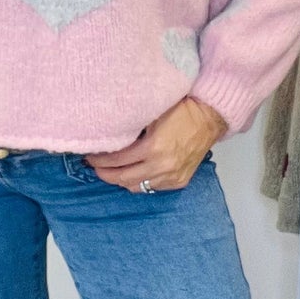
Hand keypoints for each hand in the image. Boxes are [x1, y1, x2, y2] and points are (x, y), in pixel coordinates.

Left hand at [84, 97, 228, 191]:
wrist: (209, 118)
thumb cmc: (181, 110)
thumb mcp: (152, 112)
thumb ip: (132, 126)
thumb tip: (108, 132)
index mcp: (153, 148)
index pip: (117, 160)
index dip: (100, 160)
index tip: (90, 156)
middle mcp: (162, 166)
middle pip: (123, 178)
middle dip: (105, 174)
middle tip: (94, 167)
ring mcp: (171, 176)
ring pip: (137, 187)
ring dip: (121, 180)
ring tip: (111, 171)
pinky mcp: (179, 181)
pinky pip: (152, 188)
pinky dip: (139, 182)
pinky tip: (133, 174)